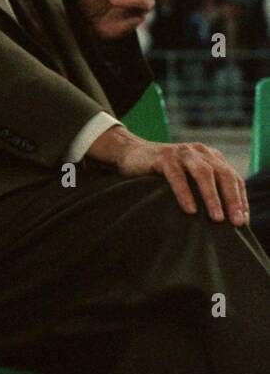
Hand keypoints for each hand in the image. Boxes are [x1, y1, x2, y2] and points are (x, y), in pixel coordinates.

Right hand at [90, 126, 248, 225]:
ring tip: (217, 218)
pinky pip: (177, 176)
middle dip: (232, 199)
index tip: (243, 221)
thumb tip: (222, 218)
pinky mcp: (164, 157)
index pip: (233, 177)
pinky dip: (185, 193)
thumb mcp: (188, 177)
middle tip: (236, 222)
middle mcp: (200, 152)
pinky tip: (190, 209)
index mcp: (210, 156)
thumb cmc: (161, 172)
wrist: (130, 153)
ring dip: (212, 197)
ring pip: (203, 174)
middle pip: (224, 174)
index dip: (240, 199)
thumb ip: (204, 188)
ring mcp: (182, 152)